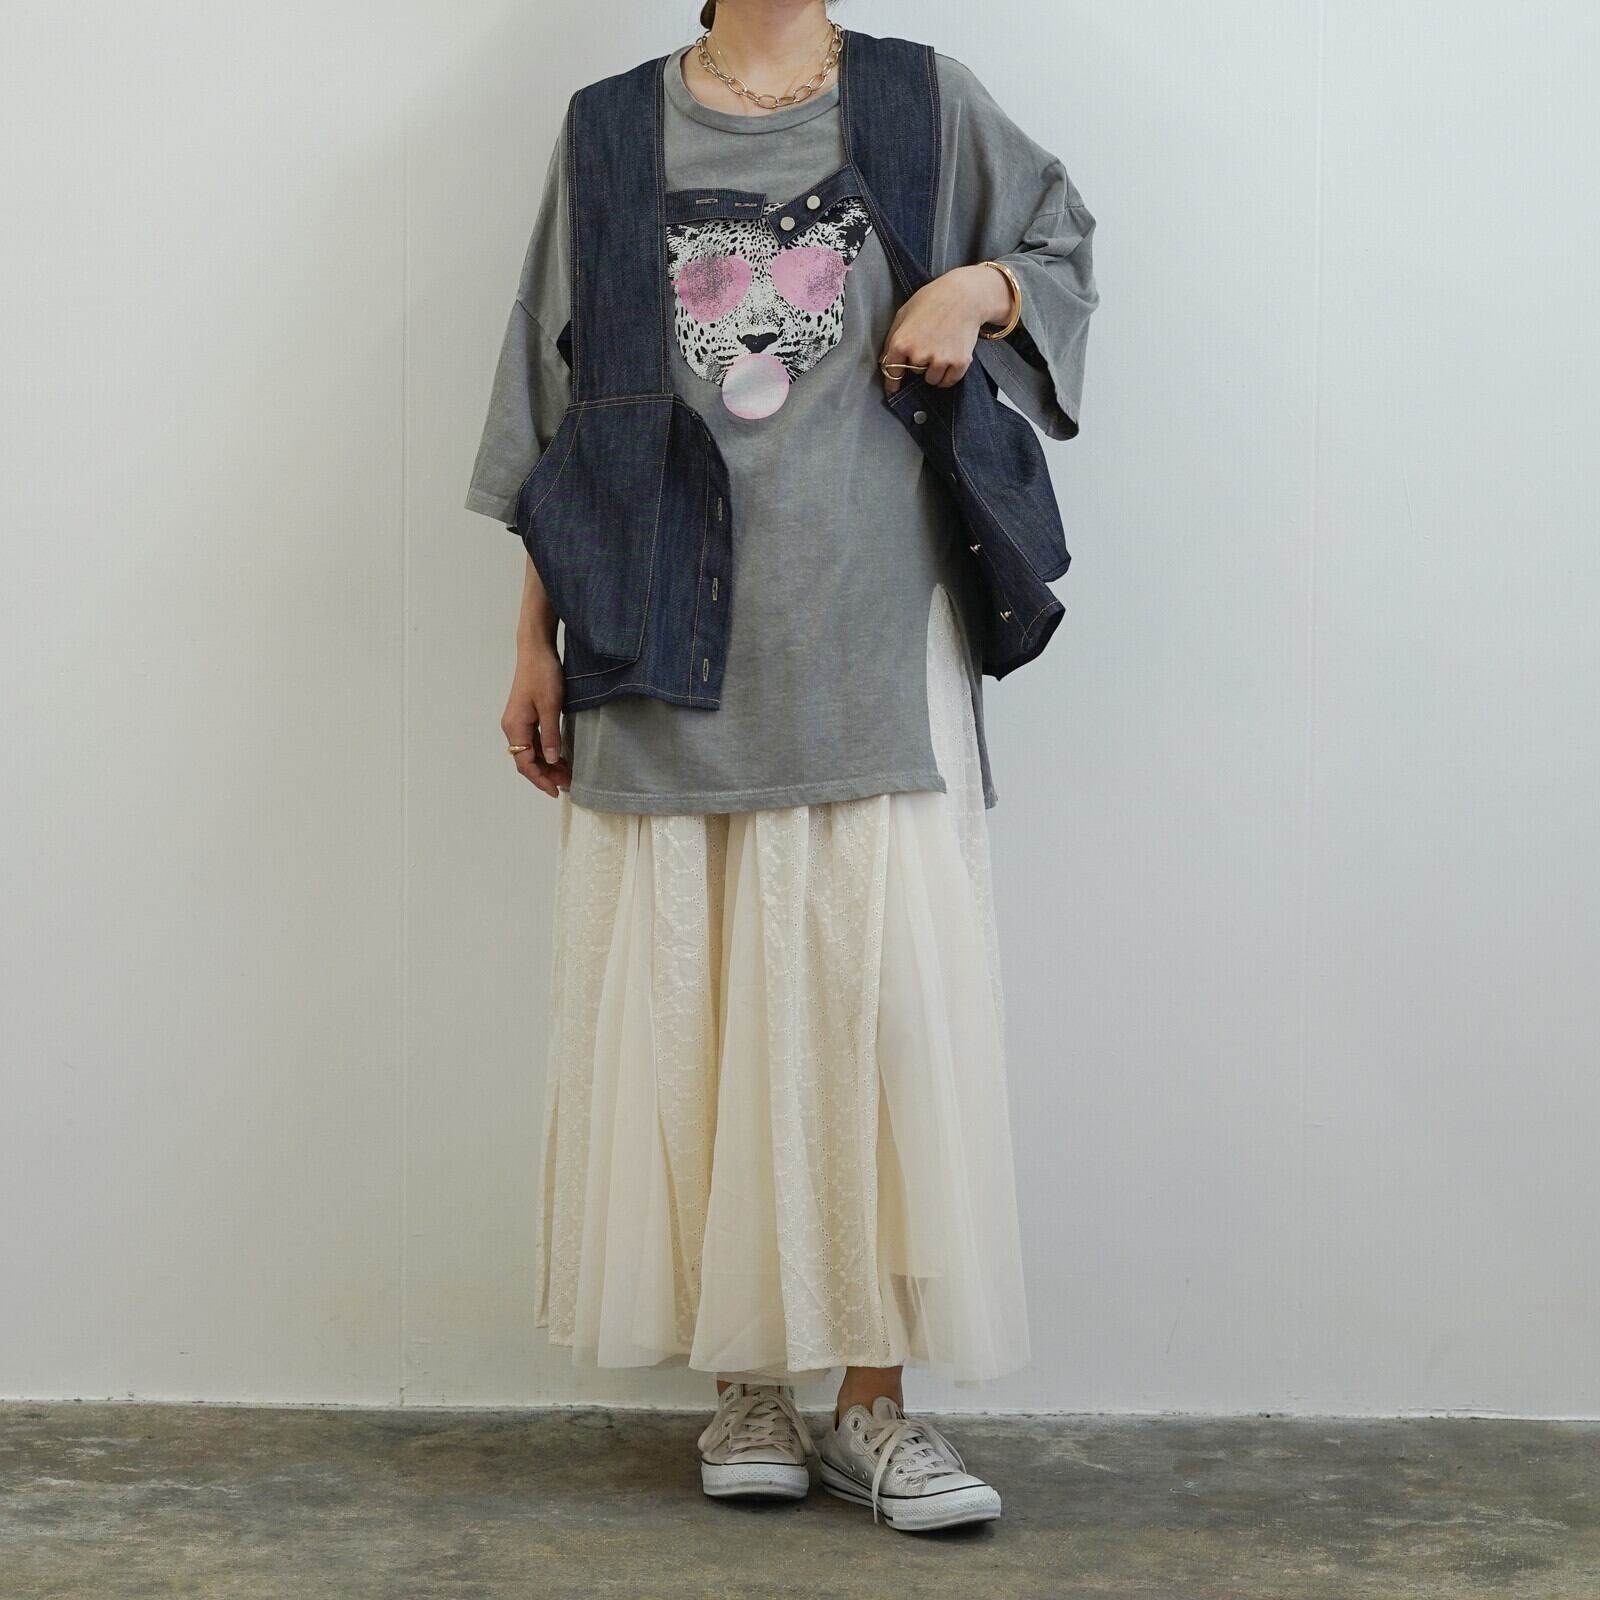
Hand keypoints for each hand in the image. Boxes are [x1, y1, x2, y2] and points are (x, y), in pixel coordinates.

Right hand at [502, 645, 570, 797]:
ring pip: (530, 753)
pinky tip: (559, 757)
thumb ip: (550, 735)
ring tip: (566, 774)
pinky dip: (546, 752)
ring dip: (546, 765)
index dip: (540, 780)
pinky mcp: (525, 716)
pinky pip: (533, 742)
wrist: (536, 650)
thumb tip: (550, 760)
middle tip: (568, 784)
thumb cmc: (542, 674)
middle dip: (546, 775)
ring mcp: (518, 722)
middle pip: (526, 761)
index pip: (525, 763)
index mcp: (515, 727)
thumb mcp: (550, 705)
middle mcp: (512, 727)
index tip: (556, 791)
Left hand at [879, 263, 1014, 396]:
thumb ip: (892, 338)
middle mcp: (919, 355)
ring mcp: (940, 360)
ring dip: (934, 371)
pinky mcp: (959, 363)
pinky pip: (948, 381)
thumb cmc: (933, 300)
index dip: (892, 382)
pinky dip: (949, 375)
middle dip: (920, 363)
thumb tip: (884, 360)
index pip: (892, 372)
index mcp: (902, 342)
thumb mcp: (904, 313)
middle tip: (930, 343)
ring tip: (941, 349)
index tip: (893, 390)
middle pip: (915, 373)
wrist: (966, 295)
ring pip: (932, 380)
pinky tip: (950, 359)